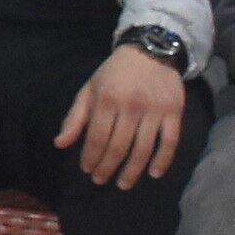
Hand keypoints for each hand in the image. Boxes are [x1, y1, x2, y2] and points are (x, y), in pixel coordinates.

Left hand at [57, 45, 190, 189]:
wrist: (150, 50)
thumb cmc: (115, 73)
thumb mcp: (90, 89)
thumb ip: (75, 117)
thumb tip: (60, 144)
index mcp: (107, 99)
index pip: (97, 138)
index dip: (92, 158)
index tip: (88, 170)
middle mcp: (131, 106)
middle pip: (119, 147)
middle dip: (108, 168)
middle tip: (101, 181)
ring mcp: (154, 110)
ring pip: (143, 149)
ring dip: (132, 171)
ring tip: (123, 184)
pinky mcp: (174, 112)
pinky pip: (170, 141)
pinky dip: (163, 160)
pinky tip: (154, 174)